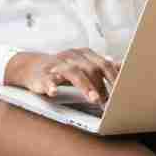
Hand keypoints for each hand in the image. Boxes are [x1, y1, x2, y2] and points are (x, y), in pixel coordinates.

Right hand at [6, 49, 121, 103]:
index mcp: (83, 54)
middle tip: (109, 101)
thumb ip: (102, 67)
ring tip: (93, 98)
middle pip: (90, 68)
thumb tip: (123, 66)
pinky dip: (51, 86)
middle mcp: (71, 56)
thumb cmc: (62, 68)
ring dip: (85, 86)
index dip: (114, 78)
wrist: (31, 68)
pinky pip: (47, 79)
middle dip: (101, 85)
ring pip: (73, 72)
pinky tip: (54, 92)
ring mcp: (56, 65)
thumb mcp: (83, 65)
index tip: (123, 92)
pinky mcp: (42, 75)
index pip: (103, 64)